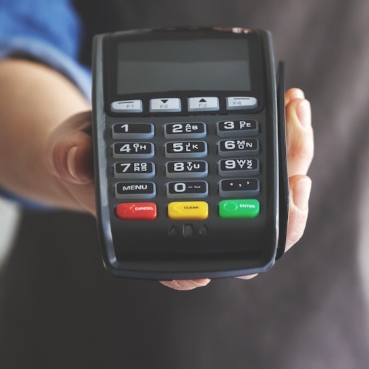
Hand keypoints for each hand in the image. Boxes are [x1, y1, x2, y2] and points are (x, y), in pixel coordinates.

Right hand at [45, 88, 314, 289]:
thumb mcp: (73, 152)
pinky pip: (278, 156)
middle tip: (297, 176)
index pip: (198, 266)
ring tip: (296, 113)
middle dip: (285, 207)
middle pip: (260, 229)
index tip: (230, 259)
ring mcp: (235, 194)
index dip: (220, 267)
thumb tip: (75, 159)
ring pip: (280, 192)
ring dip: (296, 154)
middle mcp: (210, 222)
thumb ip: (71, 156)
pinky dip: (289, 131)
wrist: (109, 136)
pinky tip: (291, 101)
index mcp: (166, 237)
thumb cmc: (94, 156)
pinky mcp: (249, 164)